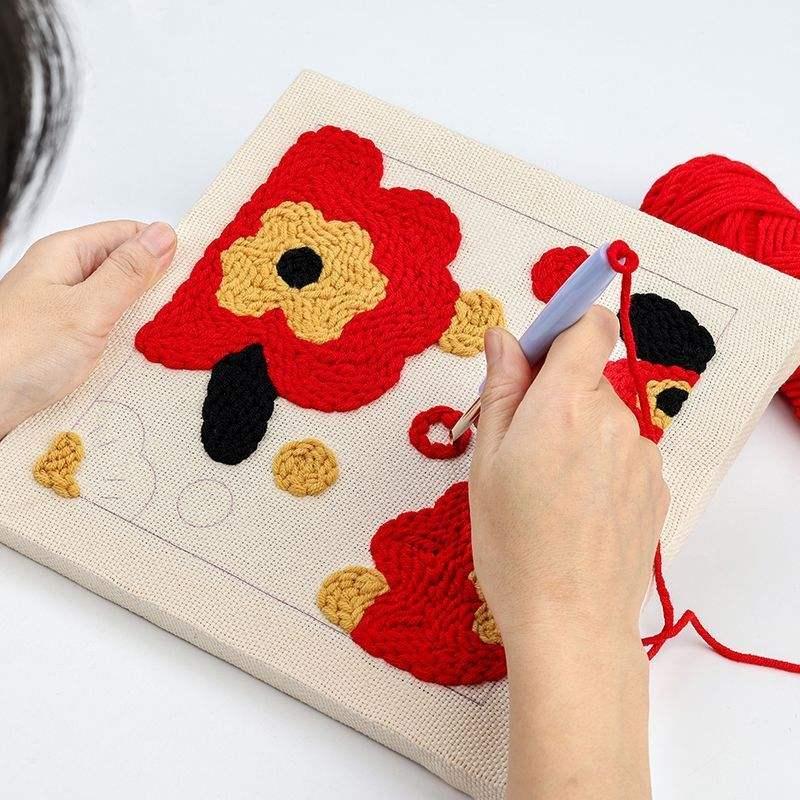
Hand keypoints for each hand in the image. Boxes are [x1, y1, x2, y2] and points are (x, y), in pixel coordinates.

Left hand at [0, 221, 175, 437]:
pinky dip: (128, 338)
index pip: (127, 234)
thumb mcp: (87, 309)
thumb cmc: (19, 356)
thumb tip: (163, 234)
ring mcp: (65, 308)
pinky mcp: (67, 338)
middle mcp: (64, 276)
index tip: (195, 272)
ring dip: (144, 316)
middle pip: (125, 267)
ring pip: (119, 301)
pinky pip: (108, 328)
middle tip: (189, 308)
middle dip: (157, 286)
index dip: (162, 249)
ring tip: (170, 332)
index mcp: (65, 254)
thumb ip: (128, 273)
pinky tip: (143, 352)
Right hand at [469, 309, 666, 798]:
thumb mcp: (487, 462)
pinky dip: (601, 464)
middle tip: (522, 446)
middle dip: (556, 395)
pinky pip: (623, 452)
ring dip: (579, 433)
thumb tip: (506, 339)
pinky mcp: (656, 485)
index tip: (536, 352)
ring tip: (549, 488)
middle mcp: (614, 418)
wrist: (571, 622)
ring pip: (605, 418)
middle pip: (589, 376)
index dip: (564, 325)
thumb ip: (502, 389)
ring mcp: (642, 453)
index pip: (589, 324)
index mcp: (565, 403)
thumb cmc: (513, 545)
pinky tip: (577, 508)